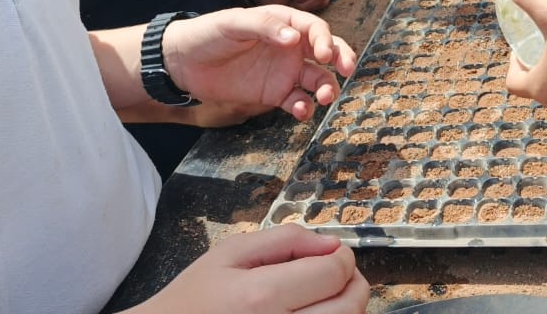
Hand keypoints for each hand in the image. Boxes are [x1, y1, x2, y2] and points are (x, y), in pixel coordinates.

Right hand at [132, 225, 368, 313]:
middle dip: (353, 283)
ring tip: (325, 296)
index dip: (344, 257)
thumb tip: (331, 243)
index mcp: (260, 297)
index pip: (333, 272)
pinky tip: (314, 313)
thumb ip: (284, 240)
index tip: (335, 253)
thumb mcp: (229, 254)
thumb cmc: (194, 299)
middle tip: (337, 274)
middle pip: (350, 306)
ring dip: (346, 308)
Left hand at [163, 7, 357, 121]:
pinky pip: (297, 100)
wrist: (183, 62)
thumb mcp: (233, 24)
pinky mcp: (274, 94)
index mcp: (283, 23)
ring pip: (317, 78)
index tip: (324, 55)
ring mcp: (284, 71)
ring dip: (326, 87)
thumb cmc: (208, 34)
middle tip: (348, 70)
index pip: (314, 28)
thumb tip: (295, 38)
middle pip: (326, 52)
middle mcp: (290, 46)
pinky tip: (300, 110)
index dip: (325, 40)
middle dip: (341, 59)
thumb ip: (264, 27)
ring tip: (324, 98)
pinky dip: (304, 106)